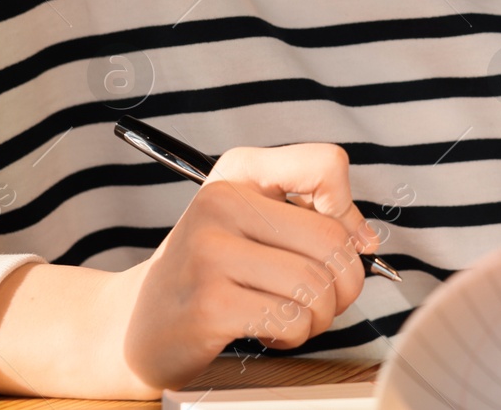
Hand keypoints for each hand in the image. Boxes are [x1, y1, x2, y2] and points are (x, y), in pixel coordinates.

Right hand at [107, 143, 381, 391]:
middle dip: (345, 281)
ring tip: (292, 315)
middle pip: (332, 239)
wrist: (132, 323)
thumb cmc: (208, 271)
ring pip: (316, 285)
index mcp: (239, 171)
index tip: (337, 238)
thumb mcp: (254, 222)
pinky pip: (291, 319)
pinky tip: (270, 331)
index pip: (326, 165)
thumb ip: (315, 218)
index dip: (347, 208)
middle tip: (324, 297)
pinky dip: (295, 334)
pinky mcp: (208, 304)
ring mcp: (210, 253)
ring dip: (320, 314)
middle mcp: (221, 203)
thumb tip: (368, 242)